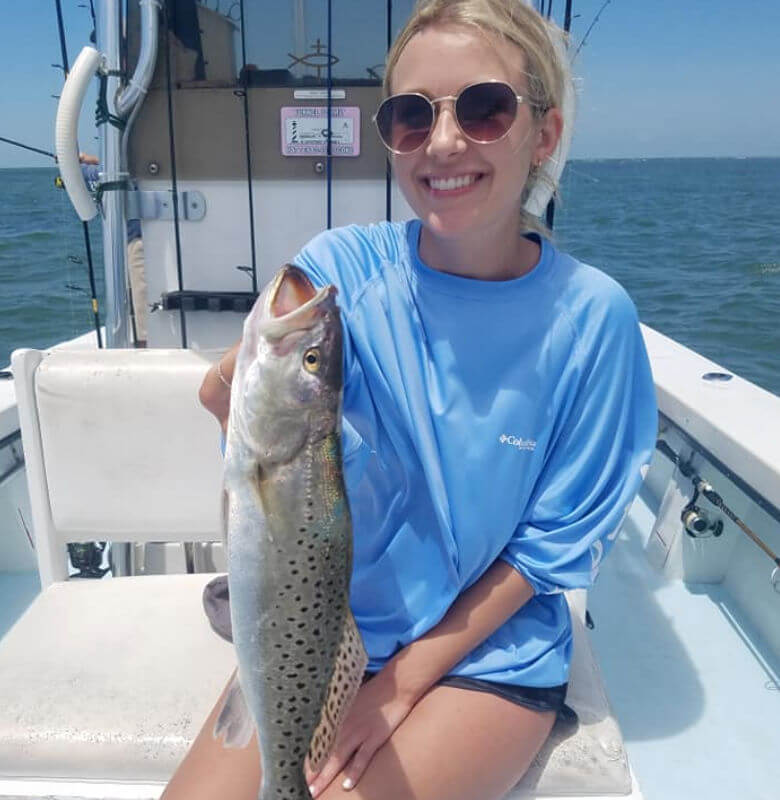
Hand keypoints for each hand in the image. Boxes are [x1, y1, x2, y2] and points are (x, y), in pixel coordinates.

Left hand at [305, 669, 416, 796]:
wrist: (396, 684)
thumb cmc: (374, 692)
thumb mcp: (350, 700)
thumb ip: (338, 713)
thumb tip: (327, 725)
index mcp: (337, 716)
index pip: (317, 740)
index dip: (306, 757)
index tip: (294, 769)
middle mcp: (344, 725)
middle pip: (324, 752)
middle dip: (311, 772)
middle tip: (300, 787)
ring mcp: (360, 731)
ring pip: (338, 758)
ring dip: (325, 775)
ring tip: (314, 791)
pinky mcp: (375, 736)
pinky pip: (362, 757)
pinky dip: (354, 772)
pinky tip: (346, 786)